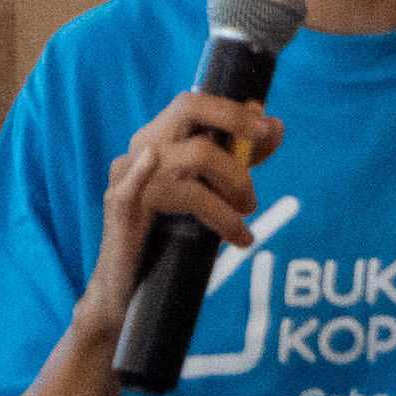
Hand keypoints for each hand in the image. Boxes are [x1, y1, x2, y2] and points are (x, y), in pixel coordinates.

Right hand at [77, 93, 279, 343]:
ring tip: (245, 219)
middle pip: (189, 110)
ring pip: (196, 157)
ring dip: (233, 186)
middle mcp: (141, 148)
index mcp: (158, 139)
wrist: (126, 292)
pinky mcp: (121, 206)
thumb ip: (236, 160)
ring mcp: (128, 175)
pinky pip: (155, 189)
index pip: (195, 103)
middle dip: (234, 123)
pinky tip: (228, 226)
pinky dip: (197, 200)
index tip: (269, 128)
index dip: (234, 111)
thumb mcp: (207, 195)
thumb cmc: (167, 240)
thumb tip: (274, 125)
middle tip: (261, 151)